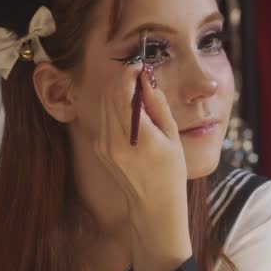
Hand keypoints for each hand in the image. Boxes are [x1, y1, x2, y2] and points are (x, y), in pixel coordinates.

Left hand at [94, 61, 192, 270]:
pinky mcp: (99, 148)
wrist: (153, 204)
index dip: (129, 72)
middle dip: (122, 78)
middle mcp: (114, 140)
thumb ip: (157, 104)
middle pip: (109, 94)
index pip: (122, 91)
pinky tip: (131, 111)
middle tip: (139, 74)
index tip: (140, 66)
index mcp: (137, 136)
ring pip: (103, 103)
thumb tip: (146, 78)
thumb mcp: (171, 136)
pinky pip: (103, 117)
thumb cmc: (170, 171)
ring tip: (137, 92)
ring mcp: (103, 144)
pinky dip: (114, 106)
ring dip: (118, 91)